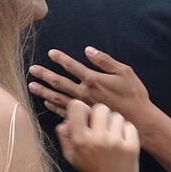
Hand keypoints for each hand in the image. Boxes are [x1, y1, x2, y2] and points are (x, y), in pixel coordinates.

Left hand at [29, 48, 150, 120]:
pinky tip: (47, 103)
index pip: (72, 66)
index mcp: (93, 80)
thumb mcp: (124, 72)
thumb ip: (105, 61)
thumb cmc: (134, 95)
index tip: (50, 53)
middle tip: (32, 69)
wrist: (139, 121)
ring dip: (44, 91)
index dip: (61, 58)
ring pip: (58, 98)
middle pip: (59, 82)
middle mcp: (84, 93)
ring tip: (31, 86)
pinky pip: (65, 113)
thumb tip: (88, 50)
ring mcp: (83, 107)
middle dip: (44, 75)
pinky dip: (54, 107)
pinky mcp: (85, 119)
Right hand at [57, 100, 139, 171]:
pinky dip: (126, 131)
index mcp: (80, 140)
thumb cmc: (91, 169)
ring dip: (114, 124)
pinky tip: (122, 142)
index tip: (85, 118)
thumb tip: (66, 120)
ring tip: (112, 137)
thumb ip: (65, 136)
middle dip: (100, 116)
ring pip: (116, 116)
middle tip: (101, 128)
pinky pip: (129, 125)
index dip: (81, 110)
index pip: (78, 106)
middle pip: (100, 108)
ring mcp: (115, 142)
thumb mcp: (71, 155)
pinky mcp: (131, 146)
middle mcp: (97, 139)